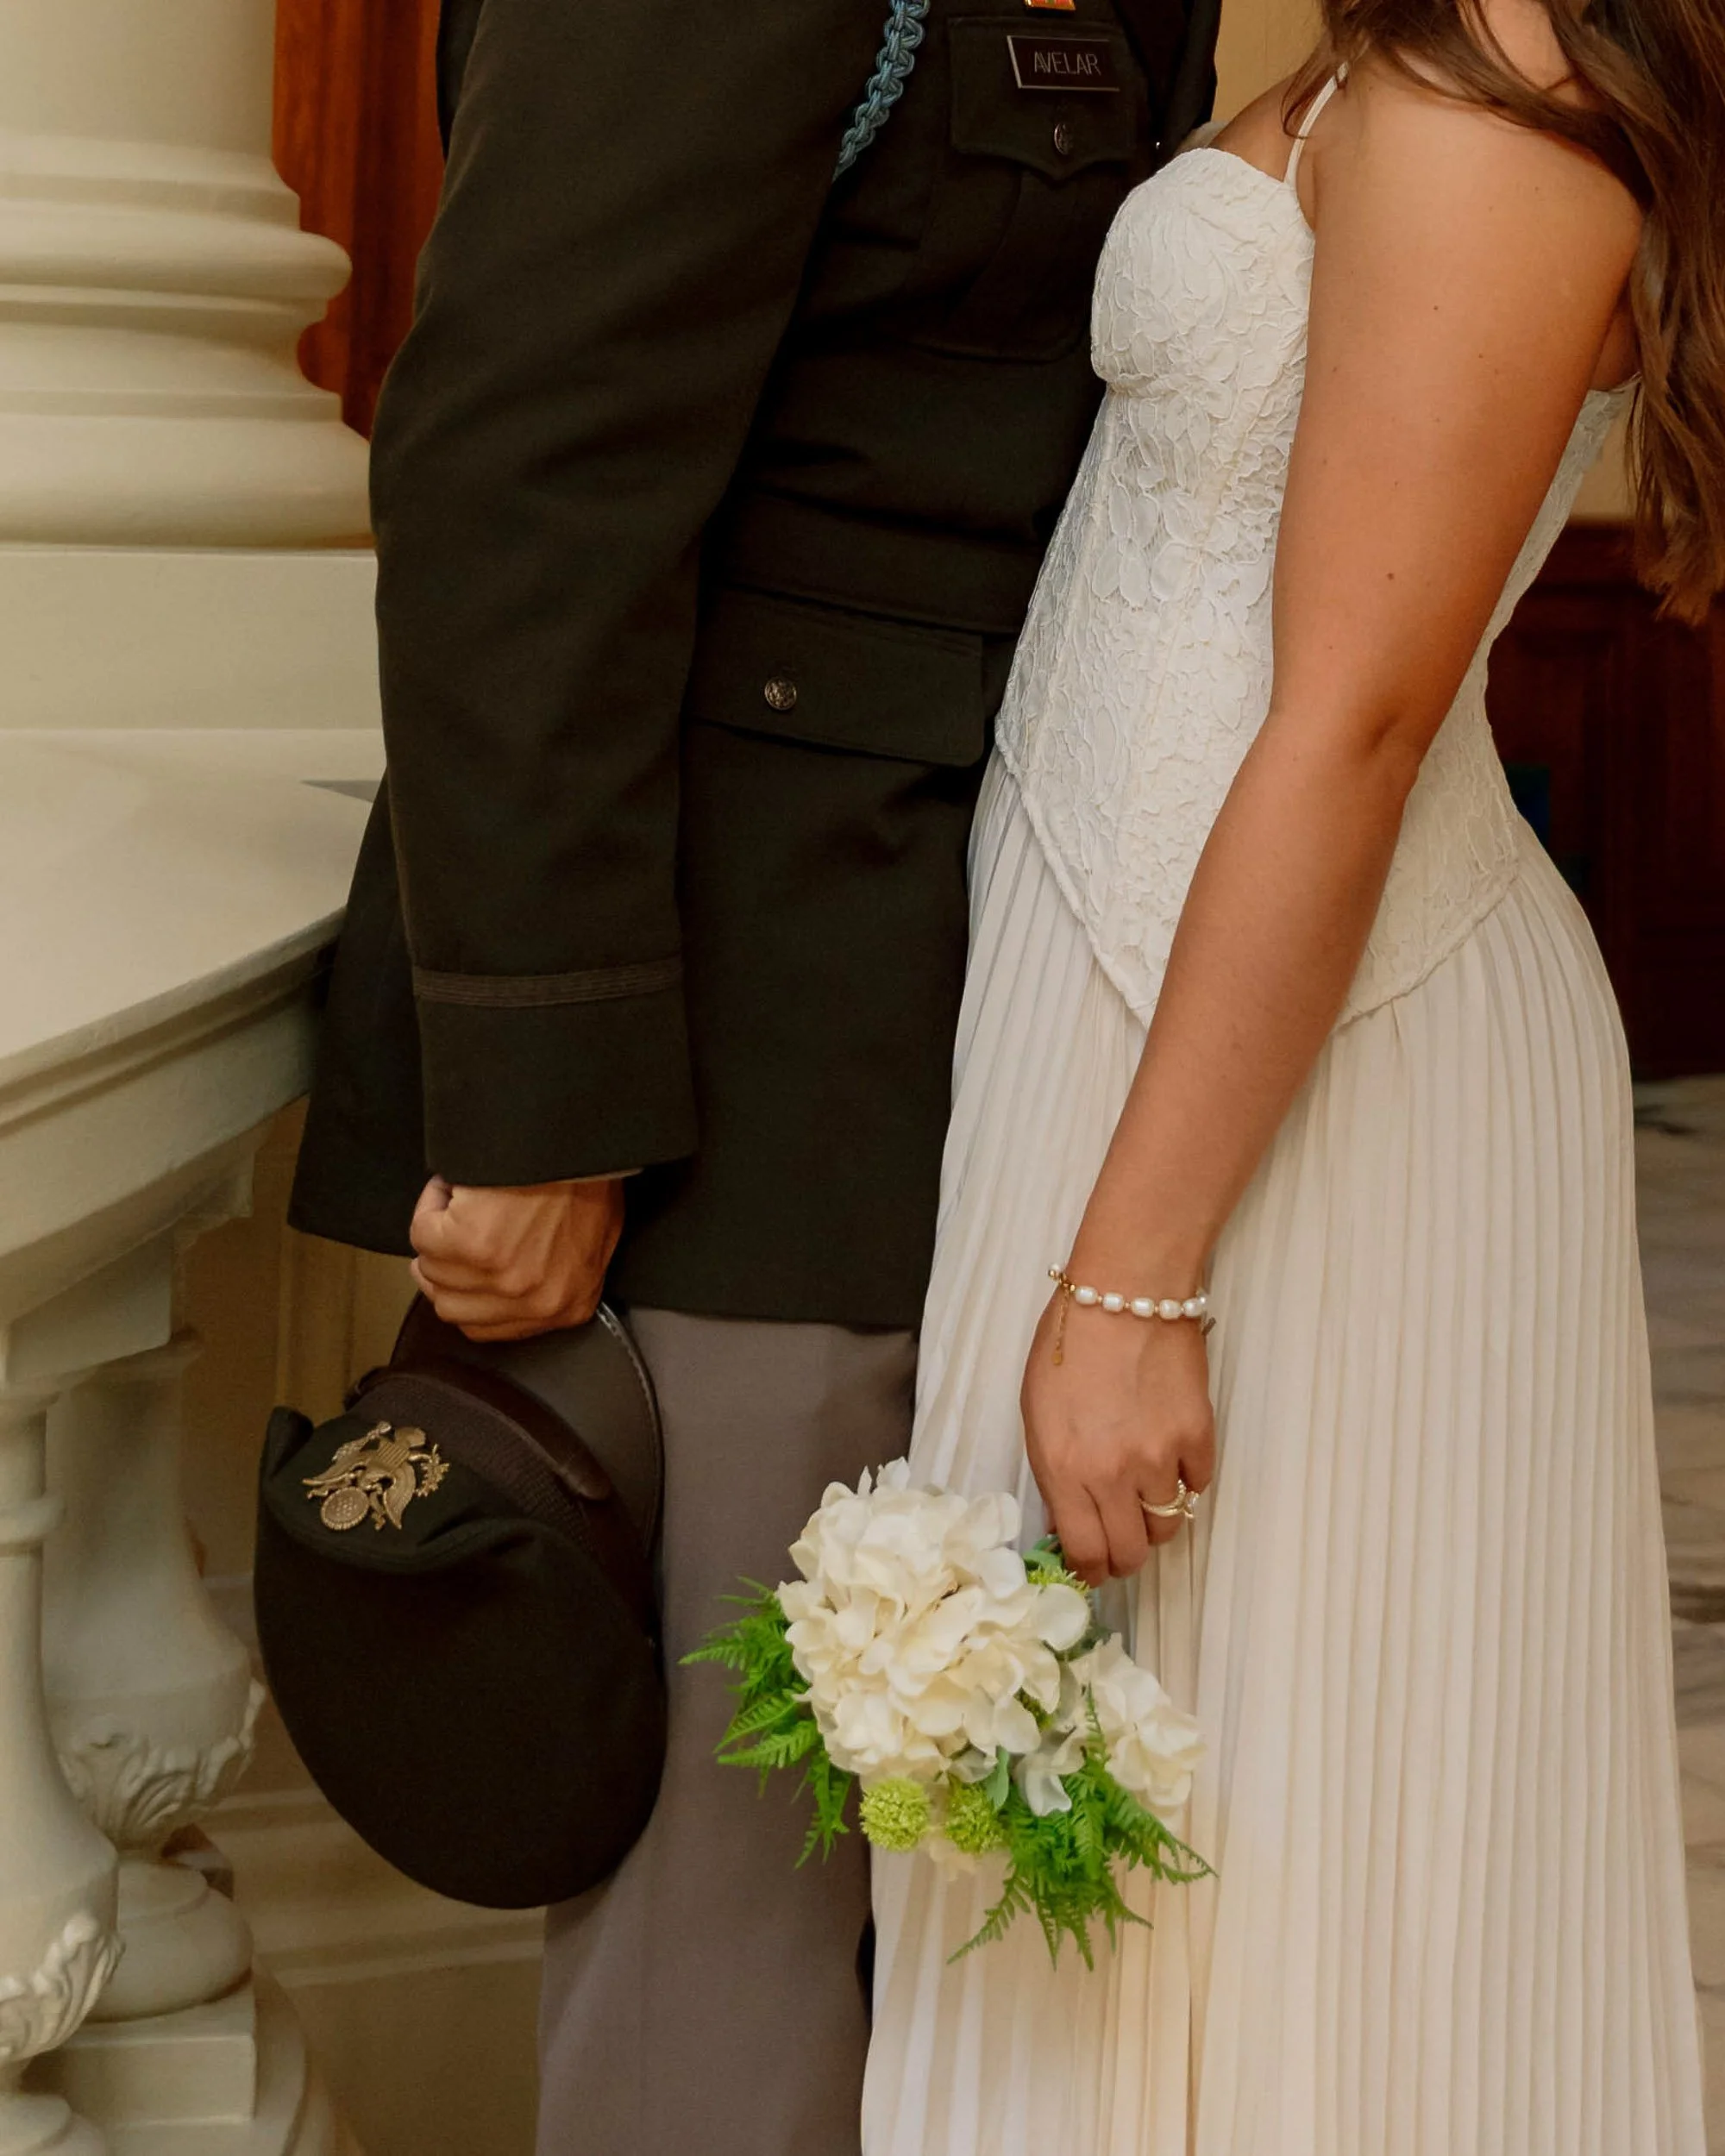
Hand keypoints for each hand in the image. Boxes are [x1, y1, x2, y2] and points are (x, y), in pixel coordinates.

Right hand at [409, 1176, 625, 1341]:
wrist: (577, 1139)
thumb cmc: (586, 1177)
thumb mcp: (591, 1241)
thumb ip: (553, 1277)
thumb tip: (509, 1288)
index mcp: (566, 1305)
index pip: (486, 1327)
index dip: (465, 1291)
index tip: (461, 1264)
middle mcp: (535, 1302)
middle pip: (450, 1305)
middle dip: (445, 1265)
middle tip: (457, 1225)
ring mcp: (503, 1277)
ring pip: (431, 1269)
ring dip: (438, 1231)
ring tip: (467, 1199)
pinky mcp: (472, 1245)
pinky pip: (422, 1235)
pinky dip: (431, 1206)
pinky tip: (457, 1187)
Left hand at [1020, 1293, 1215, 1587]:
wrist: (1125, 1292)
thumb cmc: (1068, 1343)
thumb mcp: (1037, 1412)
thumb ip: (1052, 1473)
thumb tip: (1065, 1522)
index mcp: (1062, 1467)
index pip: (1084, 1551)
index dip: (1090, 1569)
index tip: (1092, 1567)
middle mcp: (1111, 1474)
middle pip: (1130, 1553)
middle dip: (1123, 1557)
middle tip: (1119, 1541)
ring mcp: (1160, 1458)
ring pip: (1167, 1525)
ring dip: (1154, 1519)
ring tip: (1143, 1492)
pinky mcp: (1198, 1438)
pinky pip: (1197, 1486)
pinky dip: (1184, 1480)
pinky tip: (1169, 1453)